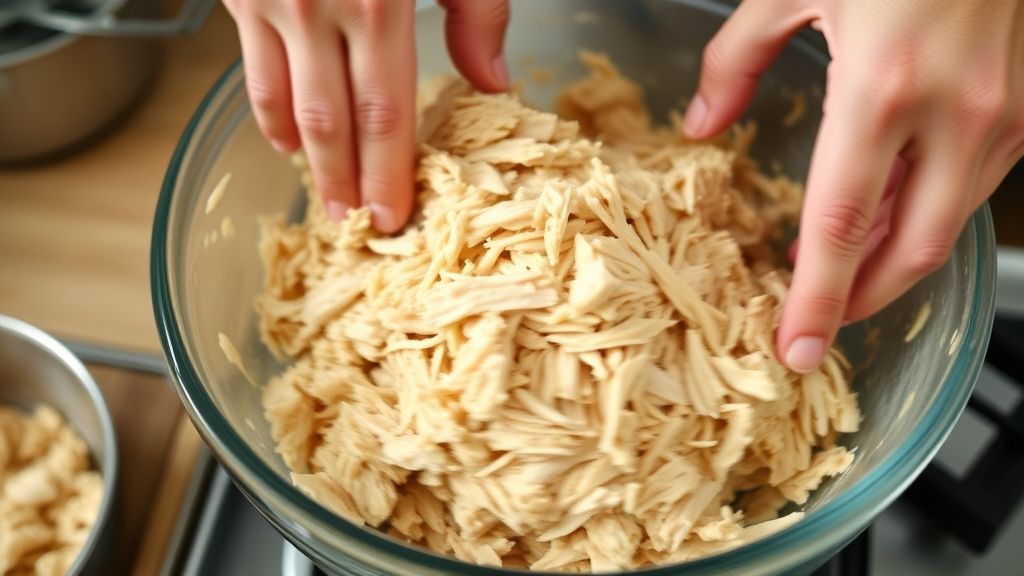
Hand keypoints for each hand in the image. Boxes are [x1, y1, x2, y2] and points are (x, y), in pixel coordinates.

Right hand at [223, 0, 509, 231]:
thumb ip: (477, 9)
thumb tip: (494, 82)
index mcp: (379, 3)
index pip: (384, 113)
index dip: (388, 173)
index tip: (393, 218)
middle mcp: (316, 8)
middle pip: (331, 122)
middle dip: (345, 181)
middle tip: (357, 230)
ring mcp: (270, 0)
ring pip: (283, 103)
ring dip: (305, 159)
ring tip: (326, 199)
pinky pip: (252, 68)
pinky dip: (269, 111)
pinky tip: (285, 139)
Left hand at [684, 0, 1023, 372]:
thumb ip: (736, 61)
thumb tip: (701, 123)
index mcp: (882, 88)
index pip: (839, 228)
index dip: (814, 302)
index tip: (794, 350)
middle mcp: (956, 114)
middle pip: (908, 252)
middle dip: (859, 300)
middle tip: (817, 320)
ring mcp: (1006, 114)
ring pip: (948, 225)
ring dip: (892, 258)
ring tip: (842, 265)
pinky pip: (977, 186)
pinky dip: (928, 214)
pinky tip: (892, 209)